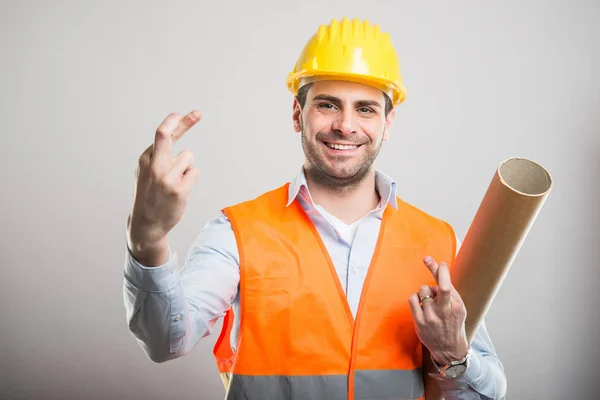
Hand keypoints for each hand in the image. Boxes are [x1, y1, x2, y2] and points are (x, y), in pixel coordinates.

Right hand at [127, 111, 201, 263]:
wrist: (147, 223)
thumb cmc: (149, 194)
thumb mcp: (146, 171)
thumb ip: (158, 153)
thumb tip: (172, 131)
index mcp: (145, 159)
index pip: (161, 134)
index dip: (175, 122)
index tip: (183, 113)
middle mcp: (154, 166)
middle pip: (167, 135)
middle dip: (184, 122)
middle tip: (197, 113)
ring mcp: (167, 178)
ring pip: (188, 157)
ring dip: (186, 166)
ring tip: (175, 181)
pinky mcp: (179, 190)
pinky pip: (194, 172)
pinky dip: (190, 178)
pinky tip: (180, 190)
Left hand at [408, 256, 468, 365]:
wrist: (449, 348)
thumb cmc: (454, 323)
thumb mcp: (459, 307)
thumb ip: (450, 290)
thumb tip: (440, 268)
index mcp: (455, 306)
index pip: (447, 285)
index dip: (442, 270)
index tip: (440, 262)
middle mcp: (443, 312)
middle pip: (437, 287)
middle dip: (434, 269)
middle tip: (427, 259)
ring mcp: (430, 317)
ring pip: (422, 290)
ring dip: (425, 291)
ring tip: (430, 299)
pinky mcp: (419, 322)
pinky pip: (413, 299)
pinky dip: (416, 297)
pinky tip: (421, 303)